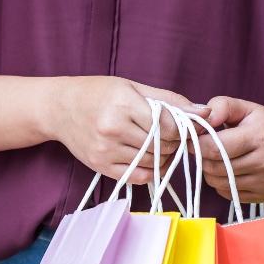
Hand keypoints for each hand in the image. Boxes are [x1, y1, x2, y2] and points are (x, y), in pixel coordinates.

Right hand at [45, 76, 209, 184]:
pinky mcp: (100, 166)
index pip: (167, 127)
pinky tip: (146, 158)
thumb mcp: (133, 87)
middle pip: (162, 147)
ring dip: (162, 157)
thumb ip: (170, 101)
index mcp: (123, 104)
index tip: (180, 126)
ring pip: (152, 163)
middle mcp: (112, 129)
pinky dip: (149, 170)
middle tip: (169, 136)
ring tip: (157, 144)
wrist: (59, 108)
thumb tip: (204, 112)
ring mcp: (105, 150)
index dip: (180, 129)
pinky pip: (137, 176)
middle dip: (173, 143)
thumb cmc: (98, 93)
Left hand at [196, 96, 263, 202]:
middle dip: (203, 157)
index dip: (197, 143)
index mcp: (261, 137)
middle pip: (214, 167)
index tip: (193, 139)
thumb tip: (199, 120)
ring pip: (217, 182)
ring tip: (219, 158)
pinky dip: (222, 182)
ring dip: (211, 171)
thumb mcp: (246, 108)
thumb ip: (221, 106)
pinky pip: (227, 193)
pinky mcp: (262, 197)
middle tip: (205, 148)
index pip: (214, 148)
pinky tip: (231, 170)